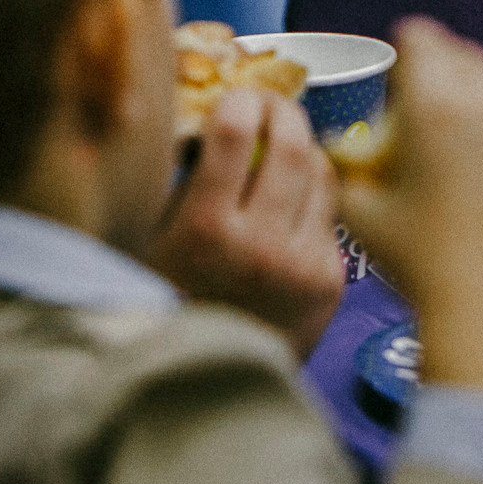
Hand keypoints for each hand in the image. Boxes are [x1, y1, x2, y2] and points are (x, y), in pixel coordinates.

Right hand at [144, 87, 346, 357]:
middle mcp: (260, 246)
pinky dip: (314, 193)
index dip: (239, 101)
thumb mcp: (151, 242)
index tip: (236, 96)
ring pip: (322, 171)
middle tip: (269, 104)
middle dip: (282, 110)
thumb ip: (178, 182)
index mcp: (205, 232)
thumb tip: (202, 112)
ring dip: (304, 145)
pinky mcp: (330, 280)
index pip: (235, 134)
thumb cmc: (170, 301)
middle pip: (291, 144)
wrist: (209, 387)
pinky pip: (331, 211)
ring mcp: (302, 264)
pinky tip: (293, 196)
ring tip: (284, 141)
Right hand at [337, 18, 482, 405]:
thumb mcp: (360, 213)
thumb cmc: (419, 265)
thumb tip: (341, 148)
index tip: (402, 65)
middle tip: (428, 102)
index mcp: (435, 107)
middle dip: (445, 70)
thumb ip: (347, 167)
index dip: (407, 49)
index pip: (422, 40)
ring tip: (465, 139)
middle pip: (467, 58)